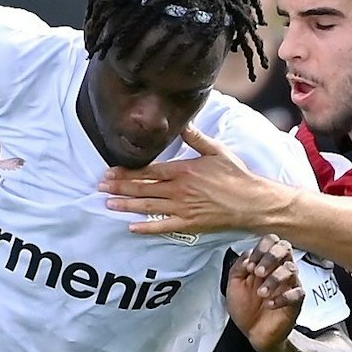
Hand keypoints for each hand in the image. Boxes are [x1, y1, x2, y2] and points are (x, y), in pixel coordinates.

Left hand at [98, 127, 272, 237]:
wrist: (252, 202)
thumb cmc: (235, 175)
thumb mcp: (216, 150)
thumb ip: (196, 138)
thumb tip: (182, 123)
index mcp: (183, 170)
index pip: (148, 171)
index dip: (127, 172)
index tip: (110, 171)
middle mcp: (178, 190)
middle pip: (143, 188)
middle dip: (120, 187)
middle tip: (100, 186)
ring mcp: (182, 208)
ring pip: (148, 206)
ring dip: (126, 205)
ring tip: (107, 203)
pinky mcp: (188, 223)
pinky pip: (163, 226)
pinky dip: (146, 227)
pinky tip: (131, 227)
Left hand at [225, 236, 302, 351]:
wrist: (254, 333)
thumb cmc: (246, 309)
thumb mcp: (234, 286)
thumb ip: (238, 267)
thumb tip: (247, 254)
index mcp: (264, 263)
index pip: (271, 242)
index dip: (260, 248)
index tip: (249, 266)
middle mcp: (278, 270)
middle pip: (285, 248)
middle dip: (270, 257)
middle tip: (258, 273)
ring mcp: (289, 285)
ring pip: (291, 269)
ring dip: (274, 280)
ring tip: (261, 294)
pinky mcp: (296, 301)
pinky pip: (297, 293)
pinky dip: (282, 298)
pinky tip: (270, 304)